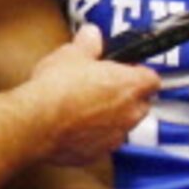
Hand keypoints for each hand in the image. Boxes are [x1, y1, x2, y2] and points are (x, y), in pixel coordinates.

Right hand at [22, 26, 161, 166]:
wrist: (36, 122)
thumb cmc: (57, 87)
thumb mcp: (72, 54)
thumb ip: (88, 43)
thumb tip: (92, 34)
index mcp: (130, 86)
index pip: (152, 79)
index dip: (139, 73)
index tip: (125, 70)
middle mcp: (129, 114)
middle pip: (141, 104)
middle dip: (126, 97)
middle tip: (103, 87)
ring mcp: (115, 137)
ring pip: (121, 126)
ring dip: (110, 118)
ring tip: (84, 108)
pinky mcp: (97, 154)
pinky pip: (101, 143)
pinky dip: (92, 136)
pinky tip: (72, 126)